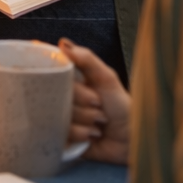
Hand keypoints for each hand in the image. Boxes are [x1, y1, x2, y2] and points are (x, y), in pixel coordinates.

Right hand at [61, 37, 130, 164]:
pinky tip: (92, 135)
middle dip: (82, 101)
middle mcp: (61, 98)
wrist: (131, 138)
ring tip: (99, 122)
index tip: (82, 84)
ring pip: (59, 114)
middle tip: (98, 103)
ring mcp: (59, 118)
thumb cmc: (121, 107)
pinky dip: (80, 133)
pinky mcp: (60, 136)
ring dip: (85, 118)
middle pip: (55, 94)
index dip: (64, 79)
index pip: (52, 73)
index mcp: (69, 81)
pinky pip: (61, 132)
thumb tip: (63, 43)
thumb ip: (86, 59)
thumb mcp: (107, 78)